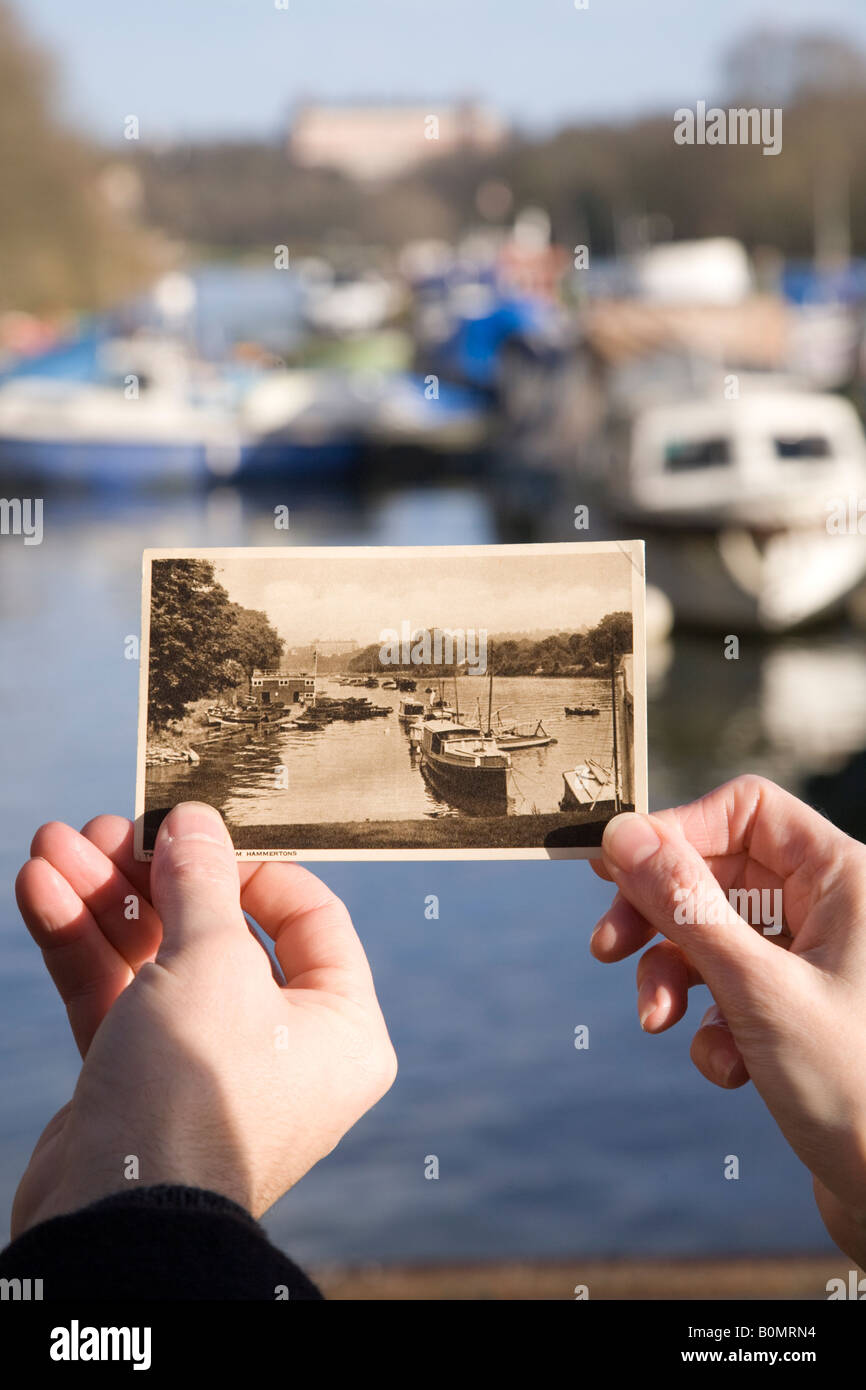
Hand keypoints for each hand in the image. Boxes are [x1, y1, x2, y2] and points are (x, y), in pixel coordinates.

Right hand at [12, 802, 396, 1238]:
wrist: (115, 1220)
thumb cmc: (194, 1091)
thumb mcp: (211, 963)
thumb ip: (202, 882)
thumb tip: (196, 822)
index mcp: (339, 1027)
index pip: (309, 918)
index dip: (251, 866)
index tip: (198, 832)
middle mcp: (281, 1047)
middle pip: (217, 931)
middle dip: (152, 876)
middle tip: (107, 828)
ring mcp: (206, 1065)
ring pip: (156, 958)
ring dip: (104, 899)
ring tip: (55, 844)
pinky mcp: (140, 1082)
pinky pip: (117, 996)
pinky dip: (81, 944)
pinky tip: (39, 887)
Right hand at [590, 775, 865, 1268]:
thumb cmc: (856, 1090)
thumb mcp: (753, 989)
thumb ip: (685, 905)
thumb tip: (622, 835)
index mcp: (844, 878)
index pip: (746, 810)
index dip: (678, 831)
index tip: (616, 867)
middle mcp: (833, 909)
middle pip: (720, 874)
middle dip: (661, 918)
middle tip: (607, 947)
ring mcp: (816, 962)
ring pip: (717, 936)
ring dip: (675, 978)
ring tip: (657, 1023)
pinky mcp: (800, 1013)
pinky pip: (732, 991)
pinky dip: (712, 1025)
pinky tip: (727, 1069)